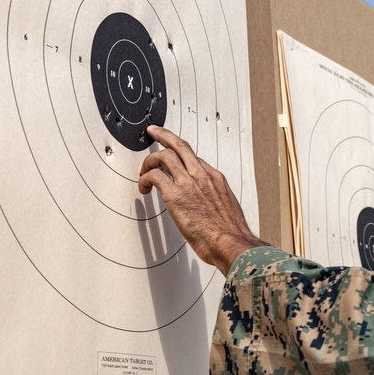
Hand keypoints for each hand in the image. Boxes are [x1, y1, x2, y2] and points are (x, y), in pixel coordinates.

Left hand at [138, 125, 265, 273]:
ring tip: (143, 172)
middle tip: (154, 132)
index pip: (194, 158)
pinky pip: (154, 176)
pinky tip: (143, 188)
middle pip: (181, 146)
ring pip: (165, 156)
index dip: (180, 153)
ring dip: (150, 161)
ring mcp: (189, 183)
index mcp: (216, 179)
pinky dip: (144, 179)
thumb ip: (215, 203)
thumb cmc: (230, 233)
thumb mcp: (227, 210)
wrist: (230, 242)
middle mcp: (202, 176)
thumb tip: (208, 208)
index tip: (173, 150)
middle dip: (165, 135)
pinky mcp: (175, 194)